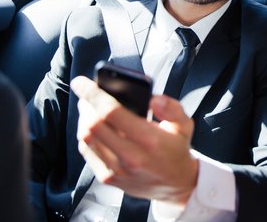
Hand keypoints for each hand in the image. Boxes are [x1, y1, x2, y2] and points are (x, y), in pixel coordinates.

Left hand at [72, 76, 198, 203]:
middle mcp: (130, 157)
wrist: (176, 184)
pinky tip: (93, 128)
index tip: (81, 82)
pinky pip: (87, 152)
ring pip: (86, 138)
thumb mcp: (184, 125)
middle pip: (93, 125)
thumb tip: (153, 99)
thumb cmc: (177, 150)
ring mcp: (117, 170)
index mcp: (149, 140)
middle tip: (87, 94)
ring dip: (83, 119)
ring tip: (90, 109)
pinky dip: (85, 135)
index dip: (92, 94)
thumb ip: (172, 108)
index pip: (111, 112)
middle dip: (85, 104)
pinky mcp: (108, 178)